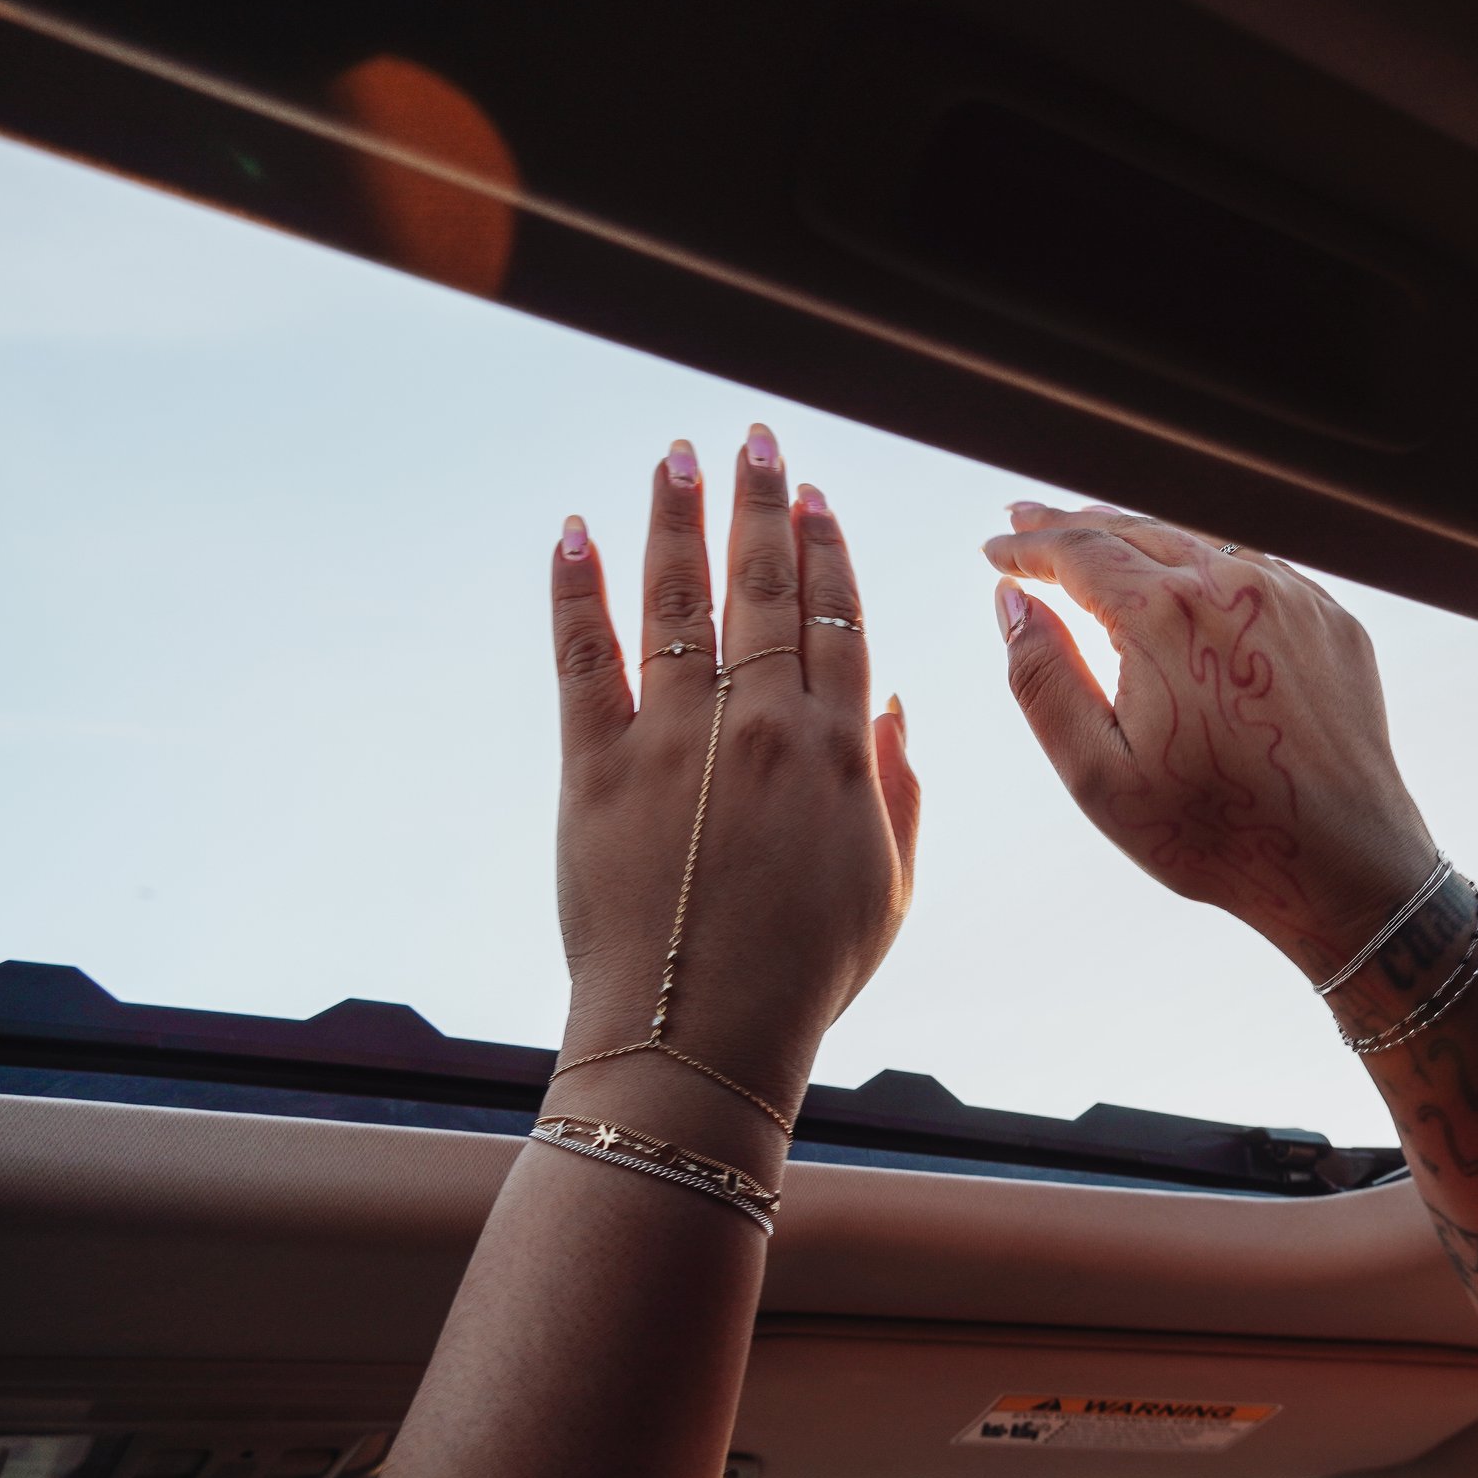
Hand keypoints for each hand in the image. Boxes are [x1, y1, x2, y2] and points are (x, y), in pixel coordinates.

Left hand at [548, 427, 919, 1114]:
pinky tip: (576, 531)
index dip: (826, 548)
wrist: (701, 1037)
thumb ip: (901, 793)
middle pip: (765, 587)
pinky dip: (577, 590)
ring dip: (678, 519)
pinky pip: (584, 659)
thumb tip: (895, 710)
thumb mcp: (891, 889)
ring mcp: (677, 742)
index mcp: (837, 752)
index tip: (814, 496)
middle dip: (760, 503)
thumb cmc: (806, 975)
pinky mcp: (595, 769)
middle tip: (752, 439)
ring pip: (680, 601)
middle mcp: (762, 727)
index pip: (837, 618)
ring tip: (677, 455)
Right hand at [984, 503, 1434, 976]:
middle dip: (1072, 525)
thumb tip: (1012, 601)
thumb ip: (1042, 678)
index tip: (995, 549)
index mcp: (1168, 616)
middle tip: (1026, 522)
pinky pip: (1253, 572)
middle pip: (1135, 530)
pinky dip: (1203, 565)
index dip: (1029, 546)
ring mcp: (1292, 597)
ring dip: (1138, 538)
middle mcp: (1234, 586)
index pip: (1079, 551)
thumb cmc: (1211, 831)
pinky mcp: (1330, 619)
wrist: (1342, 863)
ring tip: (1093, 540)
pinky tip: (1179, 580)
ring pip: (1197, 542)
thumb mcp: (1097, 774)